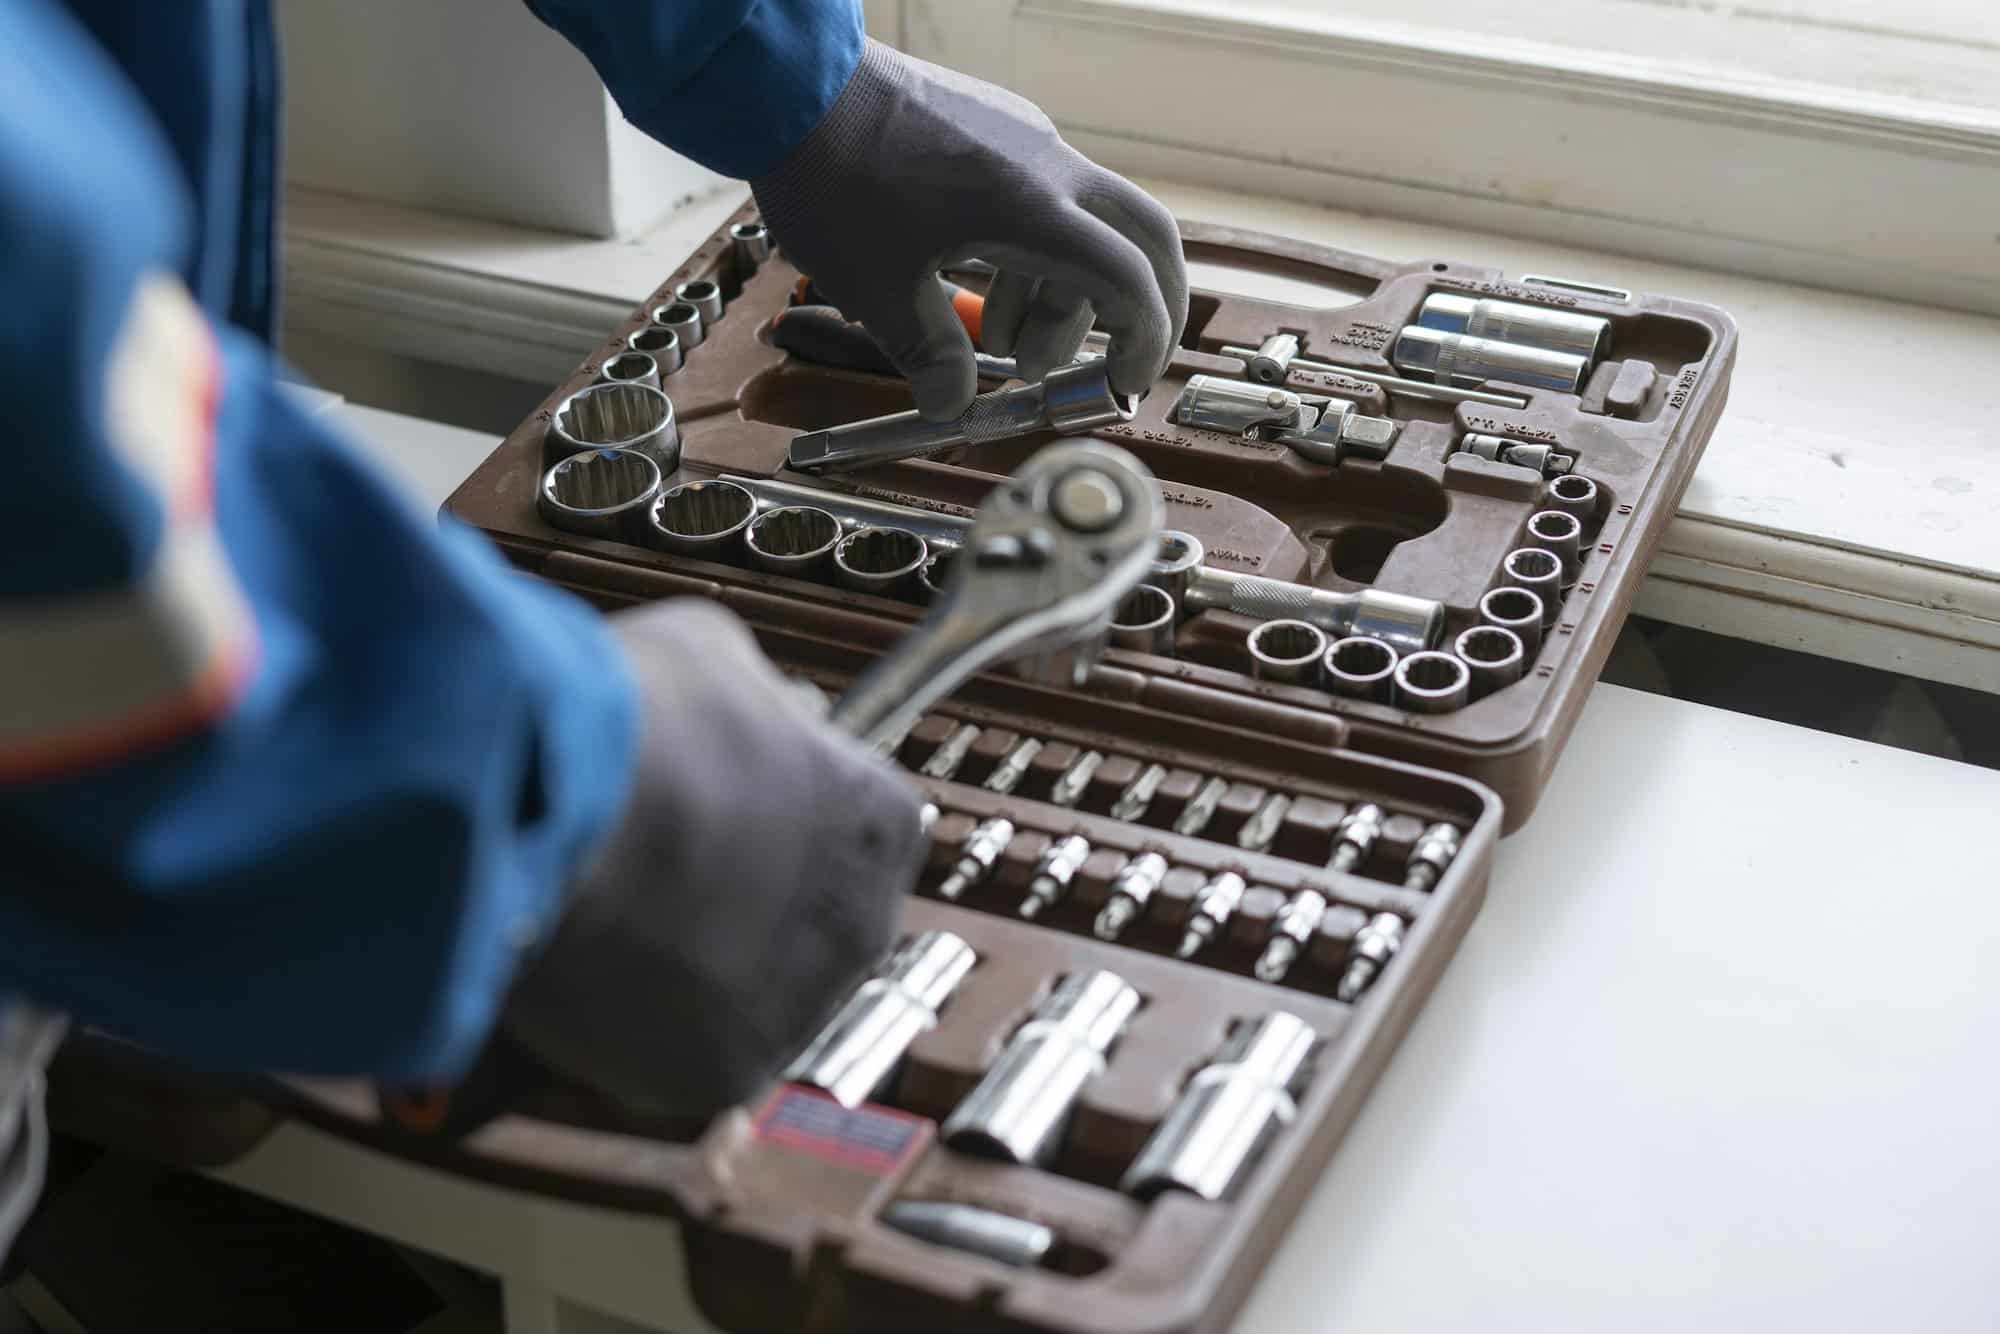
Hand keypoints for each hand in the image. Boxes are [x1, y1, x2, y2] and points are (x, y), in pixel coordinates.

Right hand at [501, 601, 926, 1117]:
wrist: (551, 810)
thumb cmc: (636, 721)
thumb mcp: (716, 657)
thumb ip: (757, 704)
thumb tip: (758, 716)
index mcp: (881, 821)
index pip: (855, 832)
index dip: (781, 818)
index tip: (725, 813)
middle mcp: (864, 923)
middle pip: (809, 923)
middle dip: (744, 902)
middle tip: (659, 871)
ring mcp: (798, 1008)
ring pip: (746, 995)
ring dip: (694, 967)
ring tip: (613, 916)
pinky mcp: (722, 1074)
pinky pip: (682, 1052)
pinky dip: (636, 1024)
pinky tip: (590, 969)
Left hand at [753, 40, 1188, 419]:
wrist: (790, 85)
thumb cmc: (833, 177)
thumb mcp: (877, 289)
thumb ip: (928, 355)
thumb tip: (953, 406)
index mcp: (1032, 209)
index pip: (1129, 279)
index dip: (1143, 341)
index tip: (1124, 385)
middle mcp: (1047, 167)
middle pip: (1141, 240)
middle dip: (1135, 311)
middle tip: (1101, 368)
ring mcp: (1025, 142)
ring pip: (1084, 228)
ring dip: (1059, 298)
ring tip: (1001, 350)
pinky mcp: (997, 132)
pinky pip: (1043, 202)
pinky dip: (1031, 259)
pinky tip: (975, 292)